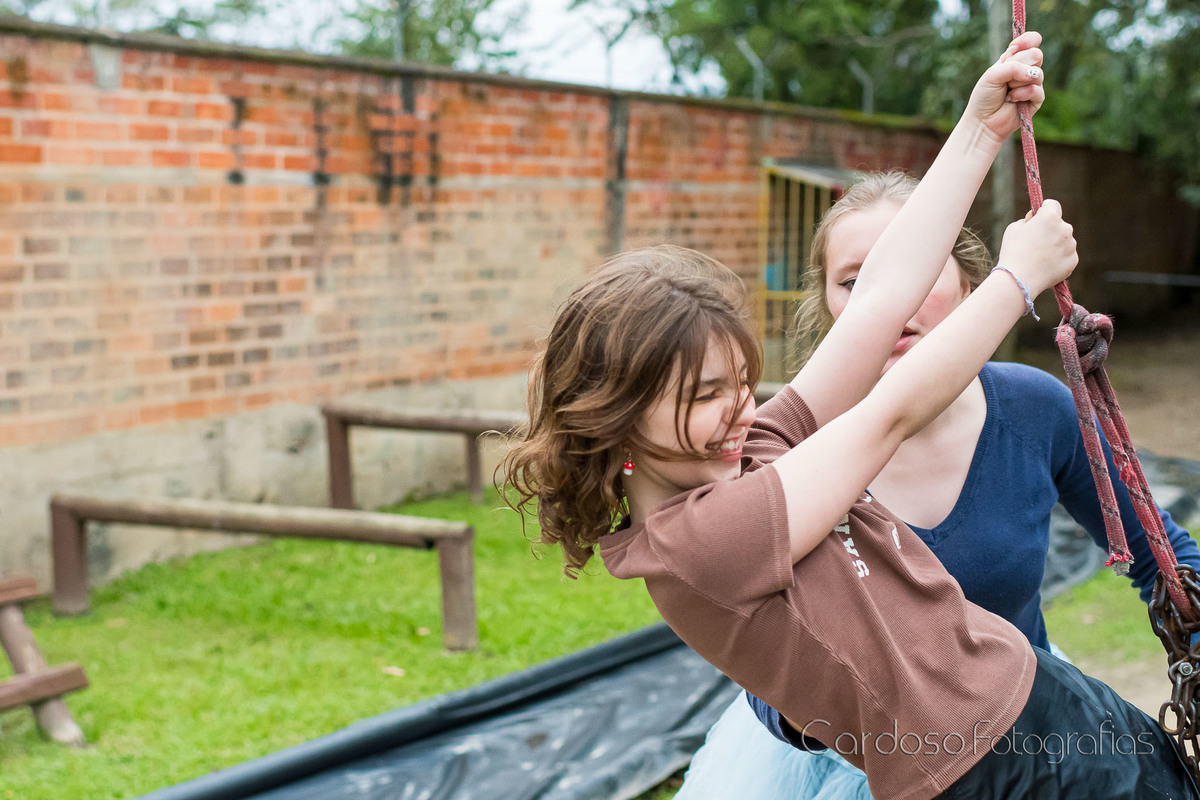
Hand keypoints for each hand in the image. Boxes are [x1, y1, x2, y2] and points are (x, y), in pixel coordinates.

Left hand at [963, 30, 1045, 145]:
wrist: (983, 121)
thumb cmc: (984, 97)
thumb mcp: (992, 75)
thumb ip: (1012, 66)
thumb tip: (1033, 72)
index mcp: (1013, 60)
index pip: (1031, 42)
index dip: (1028, 40)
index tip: (1015, 47)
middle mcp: (1025, 70)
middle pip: (1036, 54)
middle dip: (1019, 65)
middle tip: (1006, 79)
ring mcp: (1032, 84)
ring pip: (1037, 72)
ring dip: (1018, 83)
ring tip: (1007, 92)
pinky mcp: (1036, 99)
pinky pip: (1037, 90)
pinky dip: (1022, 94)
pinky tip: (1012, 100)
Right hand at [996, 199, 1077, 296]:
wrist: (1018, 279)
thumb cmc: (1013, 252)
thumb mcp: (1014, 228)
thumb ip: (1028, 220)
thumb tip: (1036, 219)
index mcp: (1050, 217)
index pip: (1052, 204)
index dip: (1043, 210)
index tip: (1037, 217)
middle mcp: (1065, 229)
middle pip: (1059, 224)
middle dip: (1050, 230)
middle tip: (1034, 243)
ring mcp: (1071, 245)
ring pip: (1064, 241)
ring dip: (1055, 245)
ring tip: (1038, 257)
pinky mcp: (1073, 260)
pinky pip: (1066, 255)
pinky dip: (1058, 259)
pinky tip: (1045, 266)